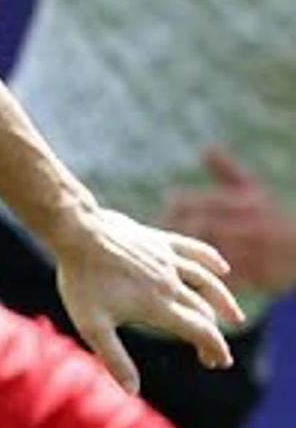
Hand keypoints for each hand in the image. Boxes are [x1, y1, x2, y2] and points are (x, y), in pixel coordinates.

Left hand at [44, 202, 243, 389]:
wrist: (77, 233)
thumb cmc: (82, 282)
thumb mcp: (93, 326)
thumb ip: (114, 359)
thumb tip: (132, 392)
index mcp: (158, 306)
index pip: (199, 331)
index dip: (214, 348)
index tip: (219, 362)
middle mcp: (170, 284)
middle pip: (203, 312)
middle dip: (212, 335)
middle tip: (211, 353)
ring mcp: (168, 260)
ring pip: (208, 282)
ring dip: (223, 301)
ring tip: (234, 317)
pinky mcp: (161, 242)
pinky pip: (195, 251)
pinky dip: (212, 261)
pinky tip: (222, 269)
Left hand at [163, 146, 295, 298]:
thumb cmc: (269, 217)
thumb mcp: (252, 192)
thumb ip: (228, 172)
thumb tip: (207, 147)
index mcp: (248, 205)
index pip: (211, 198)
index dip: (187, 199)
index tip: (169, 200)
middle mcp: (250, 226)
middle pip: (206, 224)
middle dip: (180, 226)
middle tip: (158, 230)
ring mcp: (253, 252)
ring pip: (213, 252)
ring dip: (187, 253)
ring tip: (164, 253)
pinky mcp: (255, 276)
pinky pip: (225, 279)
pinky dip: (204, 280)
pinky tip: (183, 279)